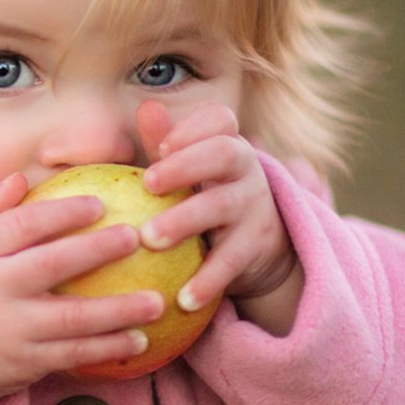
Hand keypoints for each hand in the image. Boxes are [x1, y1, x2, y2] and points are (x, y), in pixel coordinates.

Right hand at [0, 173, 164, 404]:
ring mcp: (11, 329)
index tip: (100, 204)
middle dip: (95, 250)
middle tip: (137, 237)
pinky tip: (141, 339)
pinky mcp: (25, 362)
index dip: (61, 212)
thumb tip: (23, 177)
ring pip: (71, 318)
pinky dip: (108, 348)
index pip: (21, 225)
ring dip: (117, 310)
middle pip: (50, 265)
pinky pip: (73, 354)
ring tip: (156, 301)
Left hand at [135, 100, 302, 334]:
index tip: (163, 146)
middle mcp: (244, 169)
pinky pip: (231, 261)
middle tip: (148, 184)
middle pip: (223, 154)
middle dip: (186, 165)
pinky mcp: (255, 247)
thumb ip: (166, 143)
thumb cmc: (204, 197)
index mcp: (223, 144)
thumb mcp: (188, 171)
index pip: (219, 120)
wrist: (257, 247)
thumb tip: (146, 106)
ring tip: (149, 239)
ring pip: (222, 207)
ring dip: (184, 221)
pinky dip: (208, 280)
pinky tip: (182, 298)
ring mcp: (253, 207)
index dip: (193, 128)